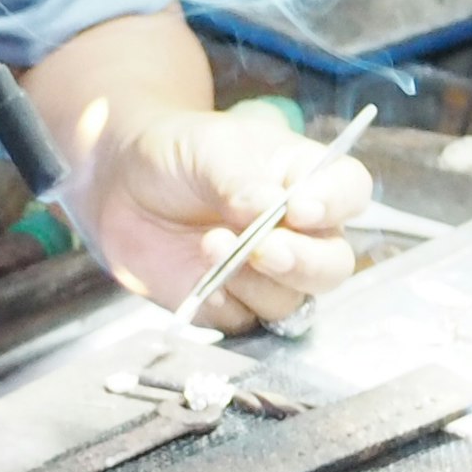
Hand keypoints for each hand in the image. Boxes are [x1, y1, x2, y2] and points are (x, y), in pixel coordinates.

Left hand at [79, 104, 369, 331]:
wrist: (122, 187)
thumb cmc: (177, 154)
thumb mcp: (208, 150)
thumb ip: (239, 179)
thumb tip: (269, 207)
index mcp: (306, 180)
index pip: (349, 193)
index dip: (335, 205)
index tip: (299, 208)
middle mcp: (299, 233)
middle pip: (333, 264)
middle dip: (303, 262)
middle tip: (263, 248)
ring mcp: (268, 275)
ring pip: (292, 301)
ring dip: (256, 282)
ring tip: (210, 243)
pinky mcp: (233, 305)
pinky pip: (246, 321)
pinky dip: (227, 305)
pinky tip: (202, 282)